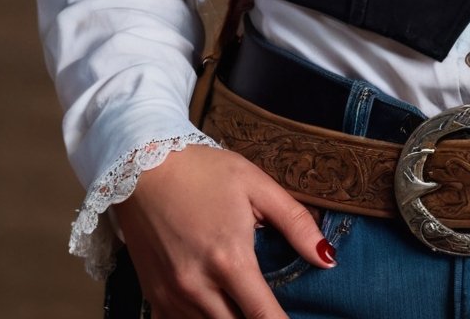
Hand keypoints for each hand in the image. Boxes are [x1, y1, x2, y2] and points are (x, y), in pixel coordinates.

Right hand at [113, 142, 334, 317]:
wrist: (141, 166)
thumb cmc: (203, 172)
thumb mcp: (255, 185)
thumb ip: (295, 222)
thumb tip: (327, 258)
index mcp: (230, 260)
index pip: (264, 317)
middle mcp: (199, 287)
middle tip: (269, 308)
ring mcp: (173, 297)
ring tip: (243, 301)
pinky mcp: (154, 298)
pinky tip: (213, 307)